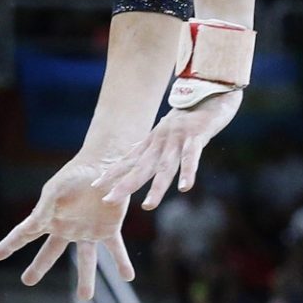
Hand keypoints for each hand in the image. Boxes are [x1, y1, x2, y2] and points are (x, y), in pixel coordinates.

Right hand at [0, 155, 134, 299]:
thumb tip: (32, 226)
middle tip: (26, 280)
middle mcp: (67, 227)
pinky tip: (127, 277)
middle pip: (50, 252)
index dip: (9, 244)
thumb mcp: (57, 188)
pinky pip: (115, 249)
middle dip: (38, 267)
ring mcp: (87, 230)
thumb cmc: (76, 173)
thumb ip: (45, 207)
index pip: (25, 233)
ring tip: (84, 298)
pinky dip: (122, 263)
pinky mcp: (108, 229)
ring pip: (85, 260)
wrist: (104, 163)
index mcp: (50, 217)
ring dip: (86, 279)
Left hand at [92, 90, 243, 209]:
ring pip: (165, 167)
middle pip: (141, 167)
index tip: (95, 186)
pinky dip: (188, 172)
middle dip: (125, 185)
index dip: (112, 173)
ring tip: (148, 206)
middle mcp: (160, 142)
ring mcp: (177, 140)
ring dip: (157, 187)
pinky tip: (185, 188)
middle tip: (108, 200)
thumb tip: (130, 152)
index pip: (128, 160)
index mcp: (152, 142)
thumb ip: (147, 145)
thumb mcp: (163, 133)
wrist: (208, 95)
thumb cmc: (186, 117)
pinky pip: (191, 157)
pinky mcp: (196, 137)